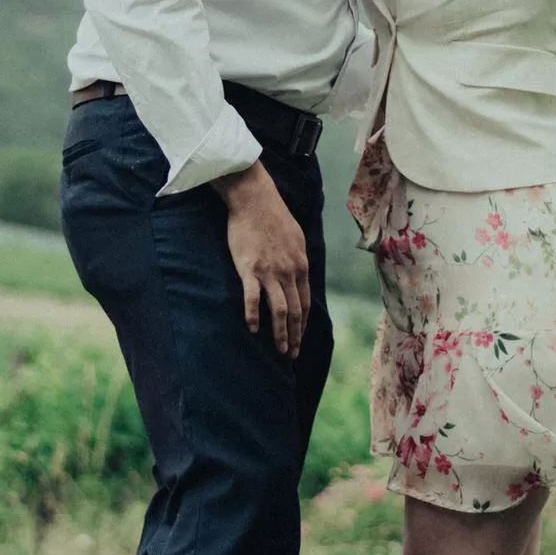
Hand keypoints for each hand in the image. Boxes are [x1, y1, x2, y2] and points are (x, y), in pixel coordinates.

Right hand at [215, 160, 310, 355]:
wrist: (254, 199)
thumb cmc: (273, 216)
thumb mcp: (296, 237)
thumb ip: (298, 259)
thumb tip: (300, 273)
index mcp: (301, 266)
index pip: (306, 303)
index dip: (304, 325)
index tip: (301, 339)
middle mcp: (289, 272)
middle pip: (296, 312)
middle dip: (295, 336)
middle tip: (291, 355)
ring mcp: (269, 272)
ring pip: (279, 310)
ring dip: (281, 334)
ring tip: (280, 350)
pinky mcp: (249, 269)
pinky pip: (253, 298)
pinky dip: (254, 316)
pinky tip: (253, 329)